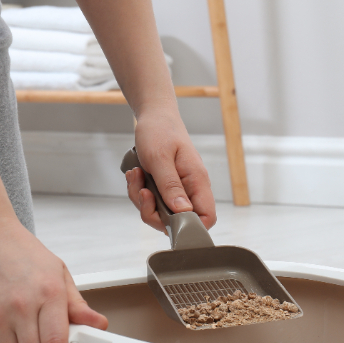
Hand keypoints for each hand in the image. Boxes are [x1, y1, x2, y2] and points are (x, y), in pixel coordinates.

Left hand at [125, 108, 215, 230]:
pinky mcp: (165, 188)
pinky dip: (139, 192)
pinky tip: (136, 175)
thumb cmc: (160, 131)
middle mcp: (190, 188)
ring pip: (160, 213)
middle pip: (179, 221)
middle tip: (143, 191)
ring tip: (137, 176)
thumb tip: (183, 212)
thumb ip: (171, 186)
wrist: (154, 116)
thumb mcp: (160, 158)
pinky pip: (151, 203)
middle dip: (153, 212)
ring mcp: (177, 189)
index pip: (207, 217)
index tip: (166, 218)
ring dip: (142, 200)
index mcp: (197, 181)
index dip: (190, 226)